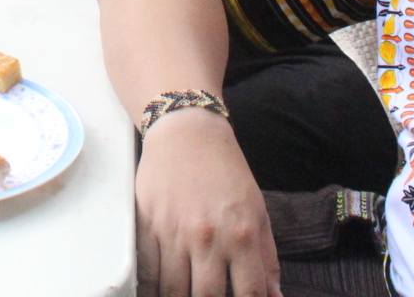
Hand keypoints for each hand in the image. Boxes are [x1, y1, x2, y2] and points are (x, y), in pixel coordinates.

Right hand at [136, 109, 279, 296]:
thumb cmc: (226, 172)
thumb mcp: (258, 211)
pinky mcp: (147, 225)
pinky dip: (154, 287)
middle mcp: (208, 238)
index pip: (250, 293)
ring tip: (186, 293)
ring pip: (174, 291)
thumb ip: (267, 258)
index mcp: (242, 235)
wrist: (187, 132)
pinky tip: (161, 289)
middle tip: (209, 296)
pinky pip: (148, 271)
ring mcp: (174, 233)